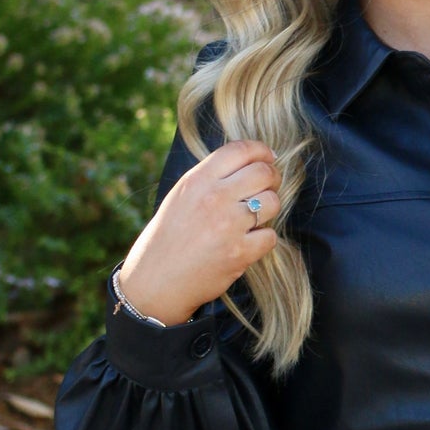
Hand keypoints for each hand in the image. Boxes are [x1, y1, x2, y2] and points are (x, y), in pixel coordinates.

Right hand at [117, 140, 283, 326]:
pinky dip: (263, 239)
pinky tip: (248, 241)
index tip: (268, 157)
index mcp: (198, 180)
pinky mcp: (240, 253)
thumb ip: (212, 177)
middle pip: (264, 172)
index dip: (261, 151)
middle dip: (272, 178)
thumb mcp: (182, 195)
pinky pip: (270, 236)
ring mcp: (229, 225)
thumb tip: (251, 161)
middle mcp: (214, 198)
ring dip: (269, 208)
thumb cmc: (169, 236)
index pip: (241, 150)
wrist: (156, 279)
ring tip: (255, 216)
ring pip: (273, 202)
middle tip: (268, 187)